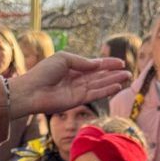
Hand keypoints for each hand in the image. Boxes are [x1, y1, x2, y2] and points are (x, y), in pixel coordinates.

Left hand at [8, 52, 130, 118]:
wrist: (31, 90)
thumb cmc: (43, 73)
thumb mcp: (64, 59)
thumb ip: (82, 62)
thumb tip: (97, 64)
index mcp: (72, 68)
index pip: (93, 66)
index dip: (107, 64)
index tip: (120, 62)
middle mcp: (75, 80)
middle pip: (98, 77)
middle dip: (113, 74)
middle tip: (128, 72)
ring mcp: (76, 91)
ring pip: (98, 86)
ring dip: (113, 82)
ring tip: (126, 78)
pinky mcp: (75, 101)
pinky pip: (94, 95)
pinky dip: (105, 91)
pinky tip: (116, 87)